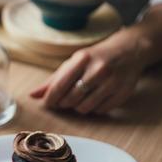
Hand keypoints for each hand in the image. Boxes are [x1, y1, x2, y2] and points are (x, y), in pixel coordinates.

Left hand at [30, 30, 147, 114]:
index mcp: (82, 59)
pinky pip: (101, 110)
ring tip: (80, 98)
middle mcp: (98, 70)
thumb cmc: (95, 57)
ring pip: (85, 108)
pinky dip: (94, 109)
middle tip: (64, 100)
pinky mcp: (123, 93)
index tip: (47, 104)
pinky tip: (94, 98)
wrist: (129, 51)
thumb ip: (53, 80)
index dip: (50, 98)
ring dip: (78, 107)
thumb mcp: (73, 62)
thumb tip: (32, 95)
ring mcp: (113, 82)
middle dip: (64, 103)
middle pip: (71, 99)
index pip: (59, 85)